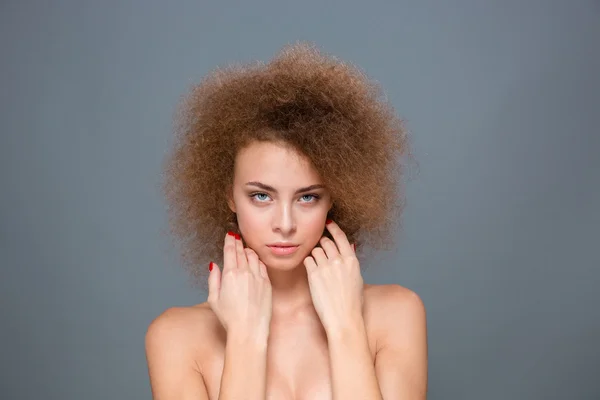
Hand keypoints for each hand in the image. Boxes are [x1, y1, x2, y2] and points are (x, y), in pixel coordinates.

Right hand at [208, 231, 271, 340]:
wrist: (249, 330)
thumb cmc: (230, 318)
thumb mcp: (214, 299)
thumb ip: (213, 279)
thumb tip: (214, 265)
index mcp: (230, 274)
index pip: (230, 251)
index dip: (229, 241)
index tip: (230, 235)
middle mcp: (244, 272)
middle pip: (241, 251)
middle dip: (238, 243)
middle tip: (236, 237)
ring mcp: (257, 277)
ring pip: (253, 256)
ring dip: (248, 250)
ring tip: (245, 249)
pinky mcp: (267, 283)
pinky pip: (262, 266)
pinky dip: (257, 261)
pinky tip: (254, 261)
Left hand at [304, 220, 364, 334]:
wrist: (343, 318)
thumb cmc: (352, 302)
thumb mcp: (357, 278)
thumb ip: (351, 261)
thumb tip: (350, 246)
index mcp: (352, 261)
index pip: (341, 236)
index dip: (333, 228)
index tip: (328, 223)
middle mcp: (339, 261)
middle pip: (326, 242)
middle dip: (322, 244)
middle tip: (321, 250)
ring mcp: (326, 267)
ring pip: (315, 250)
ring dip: (315, 255)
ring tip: (318, 267)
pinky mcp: (314, 274)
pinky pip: (308, 260)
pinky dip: (308, 264)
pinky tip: (312, 272)